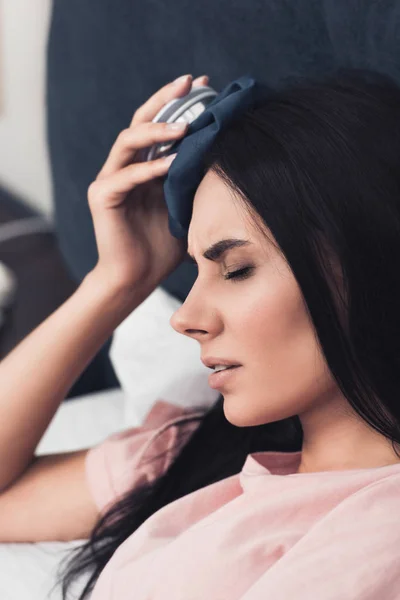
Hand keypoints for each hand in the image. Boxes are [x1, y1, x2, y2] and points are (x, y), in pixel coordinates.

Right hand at [87, 74, 208, 294]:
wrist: (136, 279)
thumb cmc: (163, 248)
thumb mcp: (186, 207)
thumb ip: (194, 182)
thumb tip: (227, 157)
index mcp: (144, 167)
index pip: (159, 126)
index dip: (179, 104)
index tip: (207, 85)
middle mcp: (124, 167)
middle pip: (140, 121)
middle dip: (165, 100)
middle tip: (191, 82)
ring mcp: (110, 180)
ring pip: (128, 140)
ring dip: (157, 130)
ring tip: (185, 126)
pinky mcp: (102, 197)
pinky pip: (126, 176)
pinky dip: (150, 168)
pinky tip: (174, 163)